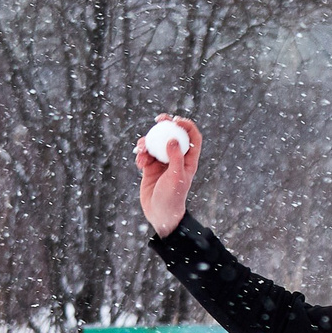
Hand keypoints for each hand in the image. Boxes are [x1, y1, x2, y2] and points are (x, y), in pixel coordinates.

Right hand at [134, 113, 202, 237]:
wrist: (160, 213)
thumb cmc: (172, 197)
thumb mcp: (176, 176)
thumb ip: (175, 157)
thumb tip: (173, 139)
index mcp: (189, 160)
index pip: (192, 137)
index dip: (187, 125)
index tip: (175, 120)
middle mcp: (177, 159)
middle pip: (173, 136)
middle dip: (166, 125)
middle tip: (159, 119)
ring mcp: (163, 163)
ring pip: (156, 144)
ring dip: (148, 142)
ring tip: (142, 149)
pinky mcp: (150, 168)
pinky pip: (145, 155)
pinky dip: (141, 155)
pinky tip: (139, 163)